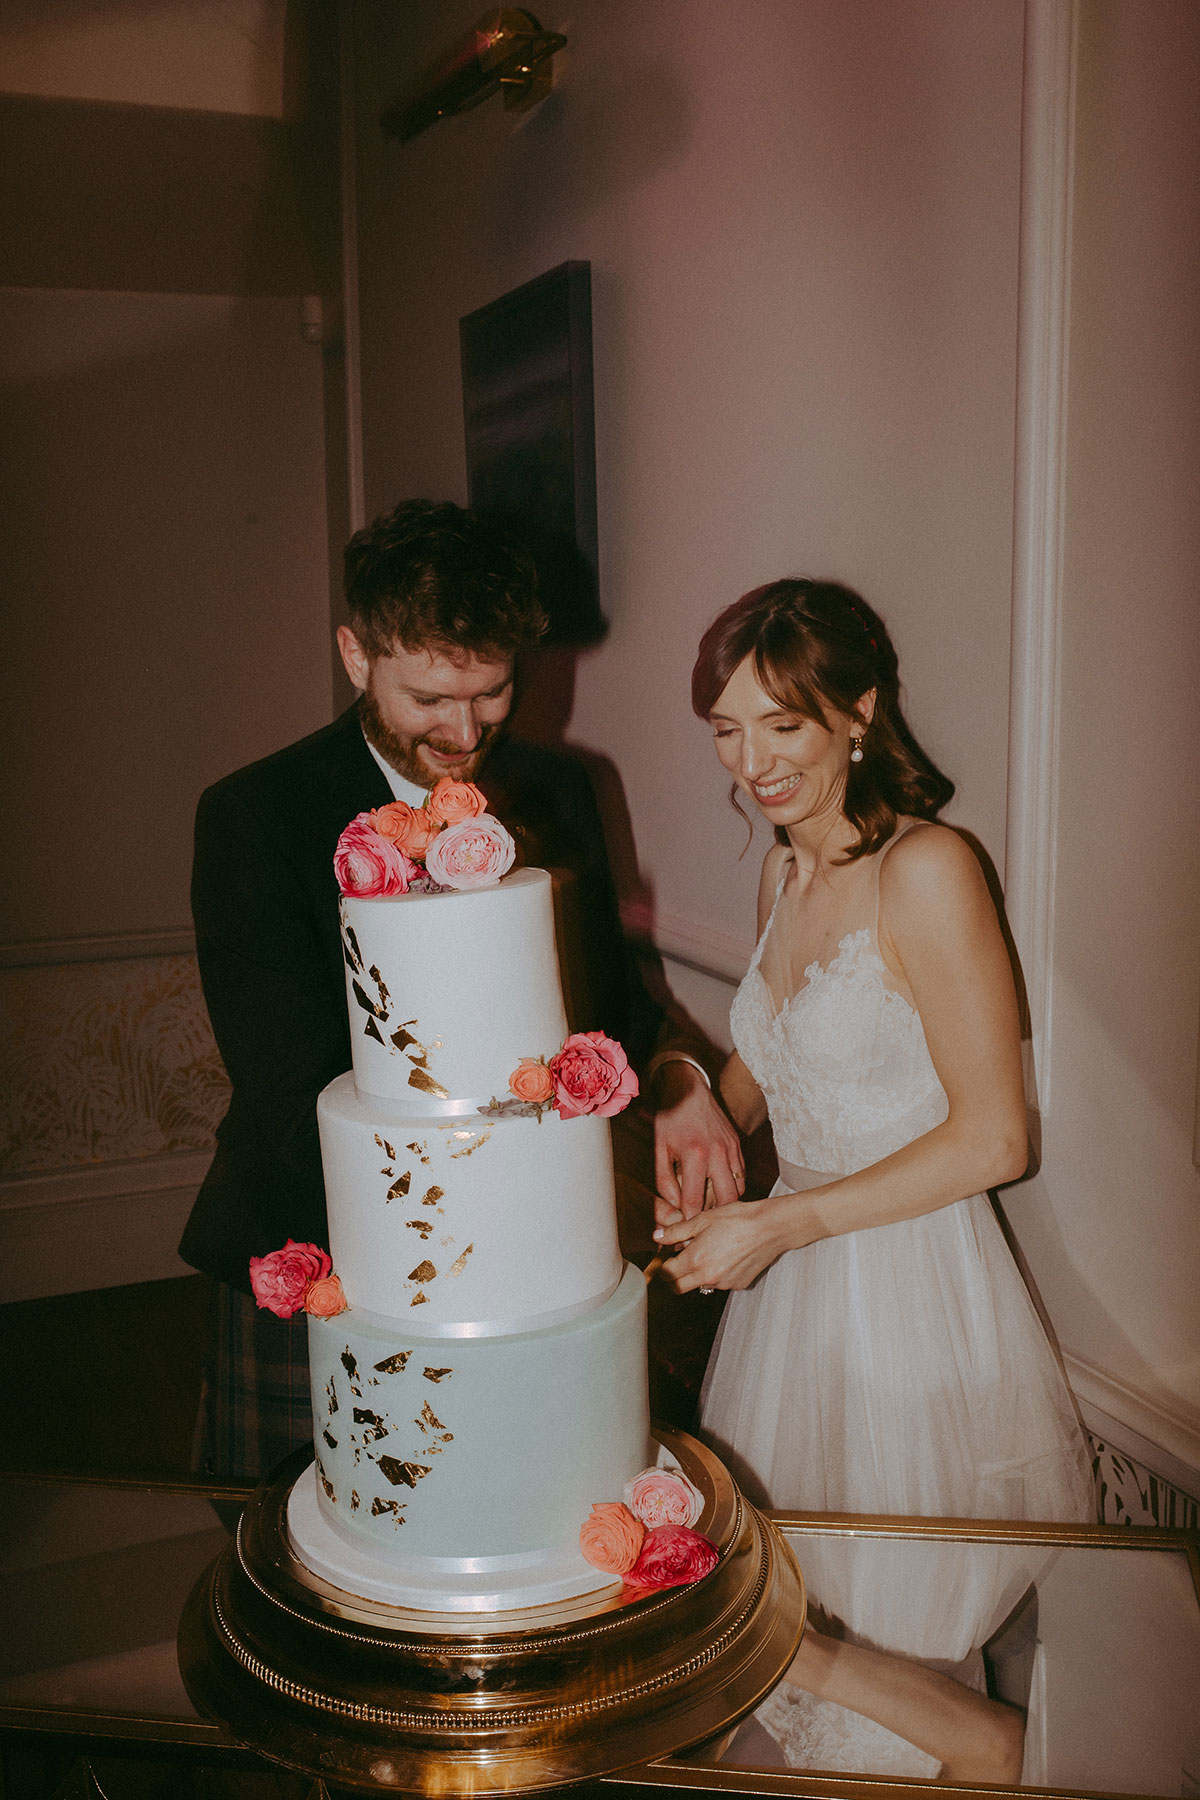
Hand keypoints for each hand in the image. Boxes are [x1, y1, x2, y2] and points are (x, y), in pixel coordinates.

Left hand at [652, 1194, 791, 1292]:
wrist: (770, 1228)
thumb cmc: (738, 1219)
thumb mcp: (702, 1219)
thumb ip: (677, 1232)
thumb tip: (658, 1237)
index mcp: (696, 1260)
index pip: (666, 1274)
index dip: (662, 1265)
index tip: (666, 1257)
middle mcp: (708, 1277)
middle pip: (678, 1287)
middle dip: (674, 1276)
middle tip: (680, 1260)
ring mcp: (724, 1284)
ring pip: (700, 1285)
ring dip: (698, 1273)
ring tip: (710, 1251)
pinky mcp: (739, 1285)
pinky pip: (720, 1283)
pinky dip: (718, 1273)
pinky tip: (727, 1256)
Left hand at [653, 1062, 744, 1222]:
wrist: (689, 1091)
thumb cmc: (671, 1120)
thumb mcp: (659, 1149)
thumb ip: (664, 1181)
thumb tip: (674, 1205)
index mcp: (694, 1155)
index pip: (695, 1201)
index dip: (689, 1222)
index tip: (685, 1233)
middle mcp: (717, 1154)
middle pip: (725, 1201)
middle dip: (715, 1218)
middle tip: (703, 1226)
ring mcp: (731, 1150)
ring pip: (738, 1190)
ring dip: (726, 1203)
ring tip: (713, 1211)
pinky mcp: (738, 1146)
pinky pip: (741, 1176)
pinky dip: (733, 1187)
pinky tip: (721, 1191)